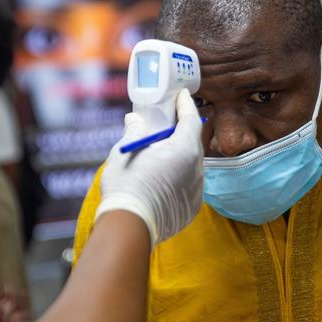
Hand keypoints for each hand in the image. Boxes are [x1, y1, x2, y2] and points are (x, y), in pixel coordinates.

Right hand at [96, 88, 203, 245]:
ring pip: (191, 166)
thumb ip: (135, 132)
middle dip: (181, 132)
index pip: (191, 120)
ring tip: (161, 154)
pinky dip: (178, 179)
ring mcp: (196, 190)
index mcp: (184, 149)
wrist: (129, 225)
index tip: (182, 96)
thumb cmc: (126, 185)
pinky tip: (163, 179)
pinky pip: (188, 186)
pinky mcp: (191, 208)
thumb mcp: (125, 151)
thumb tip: (134, 120)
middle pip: (192, 143)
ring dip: (179, 157)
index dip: (186, 105)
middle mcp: (196, 169)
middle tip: (167, 123)